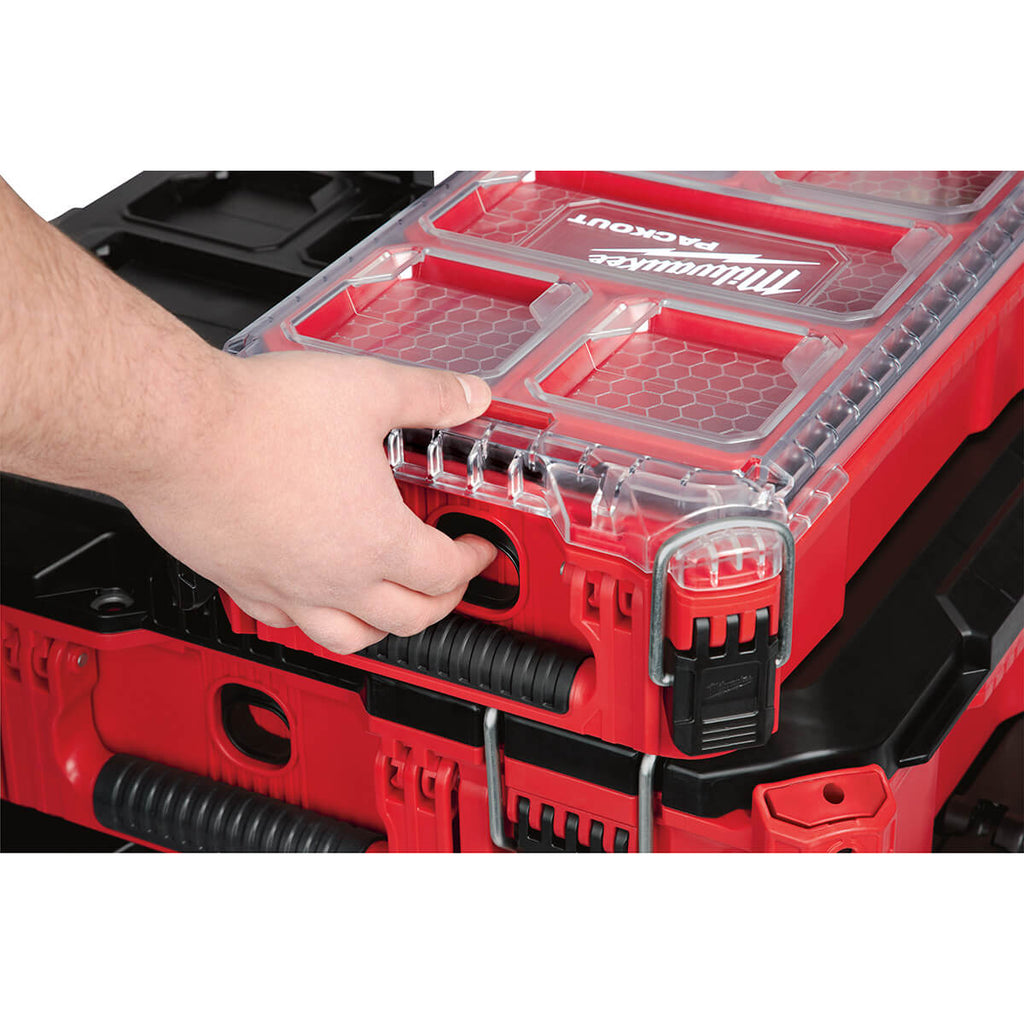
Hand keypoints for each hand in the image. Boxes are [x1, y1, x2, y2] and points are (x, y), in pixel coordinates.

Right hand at [126, 351, 496, 654]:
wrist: (171, 430)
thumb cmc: (258, 418)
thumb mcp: (366, 390)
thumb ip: (427, 395)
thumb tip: (469, 395)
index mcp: (375, 541)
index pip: (445, 573)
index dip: (473, 561)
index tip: (477, 549)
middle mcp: (333, 578)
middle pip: (408, 619)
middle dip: (442, 602)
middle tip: (449, 581)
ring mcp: (283, 588)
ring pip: (348, 637)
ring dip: (382, 628)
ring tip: (391, 607)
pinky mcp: (239, 582)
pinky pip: (286, 623)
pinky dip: (312, 618)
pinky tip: (311, 594)